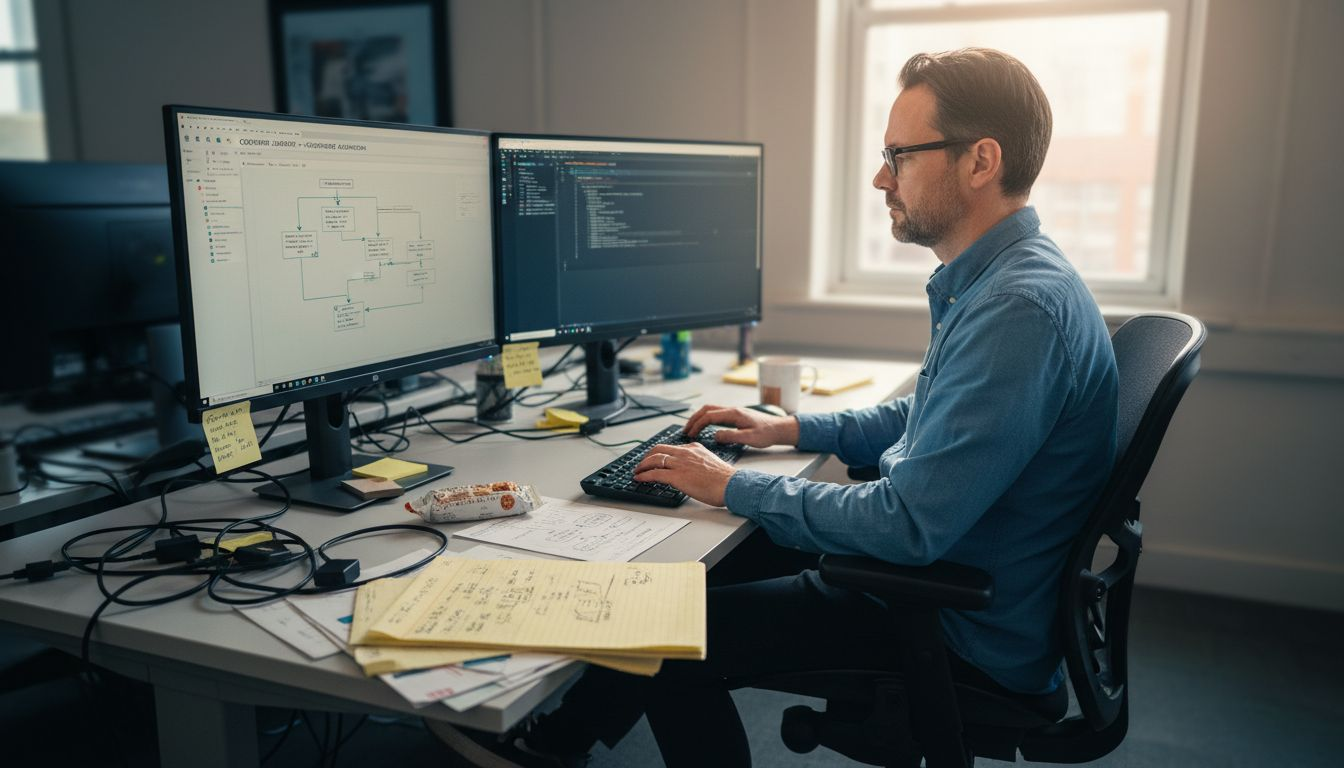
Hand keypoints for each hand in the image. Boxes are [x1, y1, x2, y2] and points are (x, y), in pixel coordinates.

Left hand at [633, 443, 736, 506]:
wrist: (730, 485)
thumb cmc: (725, 479)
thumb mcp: (710, 463)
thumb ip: (698, 463)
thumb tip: (691, 471)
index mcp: (694, 448)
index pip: (672, 447)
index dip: (661, 453)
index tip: (656, 457)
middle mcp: (685, 453)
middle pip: (659, 449)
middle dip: (647, 456)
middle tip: (642, 463)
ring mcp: (680, 464)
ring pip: (654, 460)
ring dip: (642, 465)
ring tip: (637, 471)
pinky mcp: (676, 476)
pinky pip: (654, 474)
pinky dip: (644, 475)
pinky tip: (639, 478)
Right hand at [682, 404, 799, 448]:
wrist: (779, 428)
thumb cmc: (767, 433)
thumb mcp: (749, 438)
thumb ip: (731, 436)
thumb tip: (715, 435)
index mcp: (734, 414)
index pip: (709, 416)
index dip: (697, 424)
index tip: (690, 434)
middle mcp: (732, 410)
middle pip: (706, 409)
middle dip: (694, 419)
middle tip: (686, 430)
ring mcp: (734, 411)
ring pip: (711, 410)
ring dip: (699, 418)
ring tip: (692, 428)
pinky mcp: (736, 415)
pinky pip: (716, 414)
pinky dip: (706, 418)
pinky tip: (705, 427)